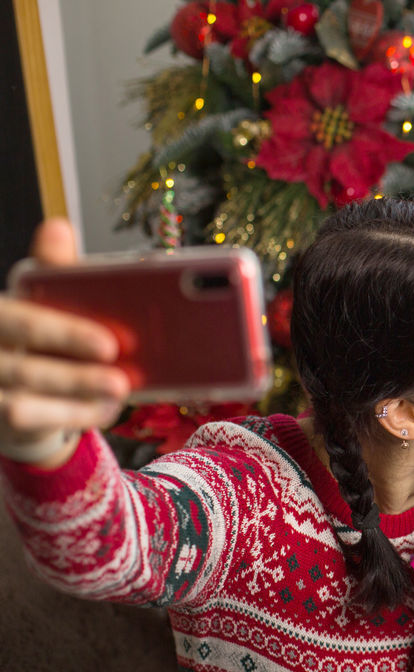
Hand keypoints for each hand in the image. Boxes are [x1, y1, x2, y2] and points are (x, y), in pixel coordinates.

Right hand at [0, 219, 131, 463]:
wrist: (8, 385)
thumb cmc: (35, 334)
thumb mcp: (43, 299)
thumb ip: (54, 272)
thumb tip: (58, 226)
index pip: (21, 321)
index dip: (65, 333)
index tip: (110, 344)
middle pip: (27, 369)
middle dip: (78, 377)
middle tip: (123, 379)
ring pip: (26, 402)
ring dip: (78, 402)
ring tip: (120, 394)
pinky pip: (30, 423)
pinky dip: (72, 417)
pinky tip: (106, 409)